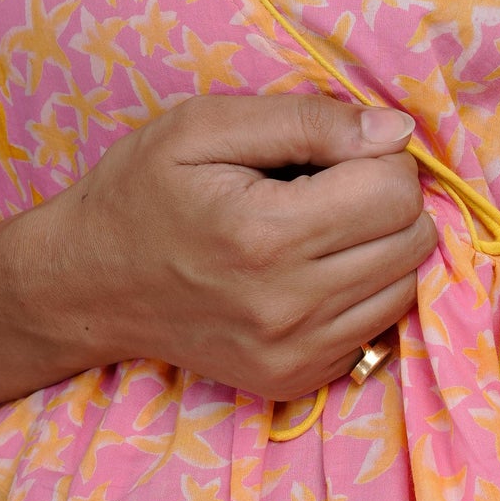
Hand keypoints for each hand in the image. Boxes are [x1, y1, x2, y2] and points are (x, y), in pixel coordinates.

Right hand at [20, 93, 436, 402]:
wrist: (87, 287)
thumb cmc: (141, 192)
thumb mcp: (203, 127)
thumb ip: (307, 120)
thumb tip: (396, 131)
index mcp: (266, 235)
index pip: (396, 191)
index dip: (379, 157)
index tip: (338, 151)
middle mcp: (288, 306)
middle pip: (413, 239)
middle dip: (387, 199)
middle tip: (332, 186)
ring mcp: (295, 353)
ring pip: (406, 286)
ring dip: (381, 247)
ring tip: (321, 229)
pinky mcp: (297, 380)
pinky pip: (377, 328)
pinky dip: (362, 292)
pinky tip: (312, 272)